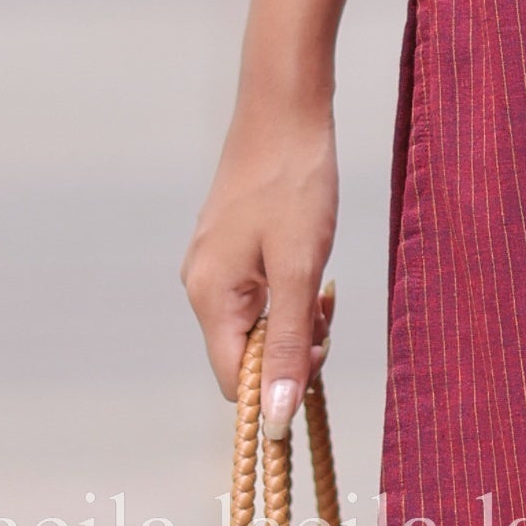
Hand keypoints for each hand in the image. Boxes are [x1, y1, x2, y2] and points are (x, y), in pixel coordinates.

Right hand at [183, 98, 340, 430]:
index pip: (234, 381)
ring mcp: (212, 265)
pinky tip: (309, 266)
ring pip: (254, 324)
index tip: (318, 352)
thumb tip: (274, 415)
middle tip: (325, 312)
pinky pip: (256, 296)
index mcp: (209, 296)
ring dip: (294, 321)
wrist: (286, 109)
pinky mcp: (229, 248)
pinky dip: (287, 295)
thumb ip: (286, 344)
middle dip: (290, 349)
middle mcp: (200, 285)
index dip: (277, 385)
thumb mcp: (300, 270)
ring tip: (321, 285)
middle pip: (243, 355)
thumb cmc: (295, 184)